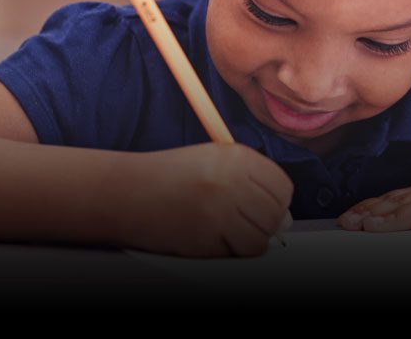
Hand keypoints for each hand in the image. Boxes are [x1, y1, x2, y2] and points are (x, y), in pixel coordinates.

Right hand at [114, 142, 292, 257]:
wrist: (125, 193)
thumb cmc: (170, 177)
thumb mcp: (212, 161)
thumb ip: (250, 181)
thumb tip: (285, 219)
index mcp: (236, 157)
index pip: (282, 186)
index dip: (277, 201)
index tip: (264, 206)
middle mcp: (231, 182)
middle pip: (276, 214)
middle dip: (267, 224)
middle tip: (244, 223)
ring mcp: (219, 211)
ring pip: (261, 239)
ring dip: (250, 240)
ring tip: (228, 231)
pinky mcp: (206, 238)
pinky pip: (237, 253)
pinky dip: (230, 251)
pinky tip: (212, 238)